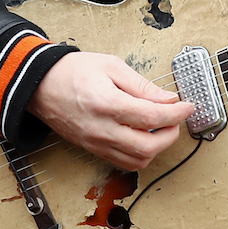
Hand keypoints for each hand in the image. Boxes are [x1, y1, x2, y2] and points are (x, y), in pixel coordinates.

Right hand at [28, 52, 193, 171]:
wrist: (40, 86)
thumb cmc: (72, 71)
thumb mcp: (111, 66)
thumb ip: (142, 85)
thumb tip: (167, 98)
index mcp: (108, 103)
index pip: (153, 117)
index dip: (177, 114)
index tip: (188, 107)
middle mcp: (102, 129)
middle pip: (148, 146)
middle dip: (171, 134)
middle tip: (175, 118)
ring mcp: (96, 143)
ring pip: (138, 160)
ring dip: (157, 147)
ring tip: (161, 127)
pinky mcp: (92, 149)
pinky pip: (124, 162)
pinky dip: (140, 155)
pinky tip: (144, 137)